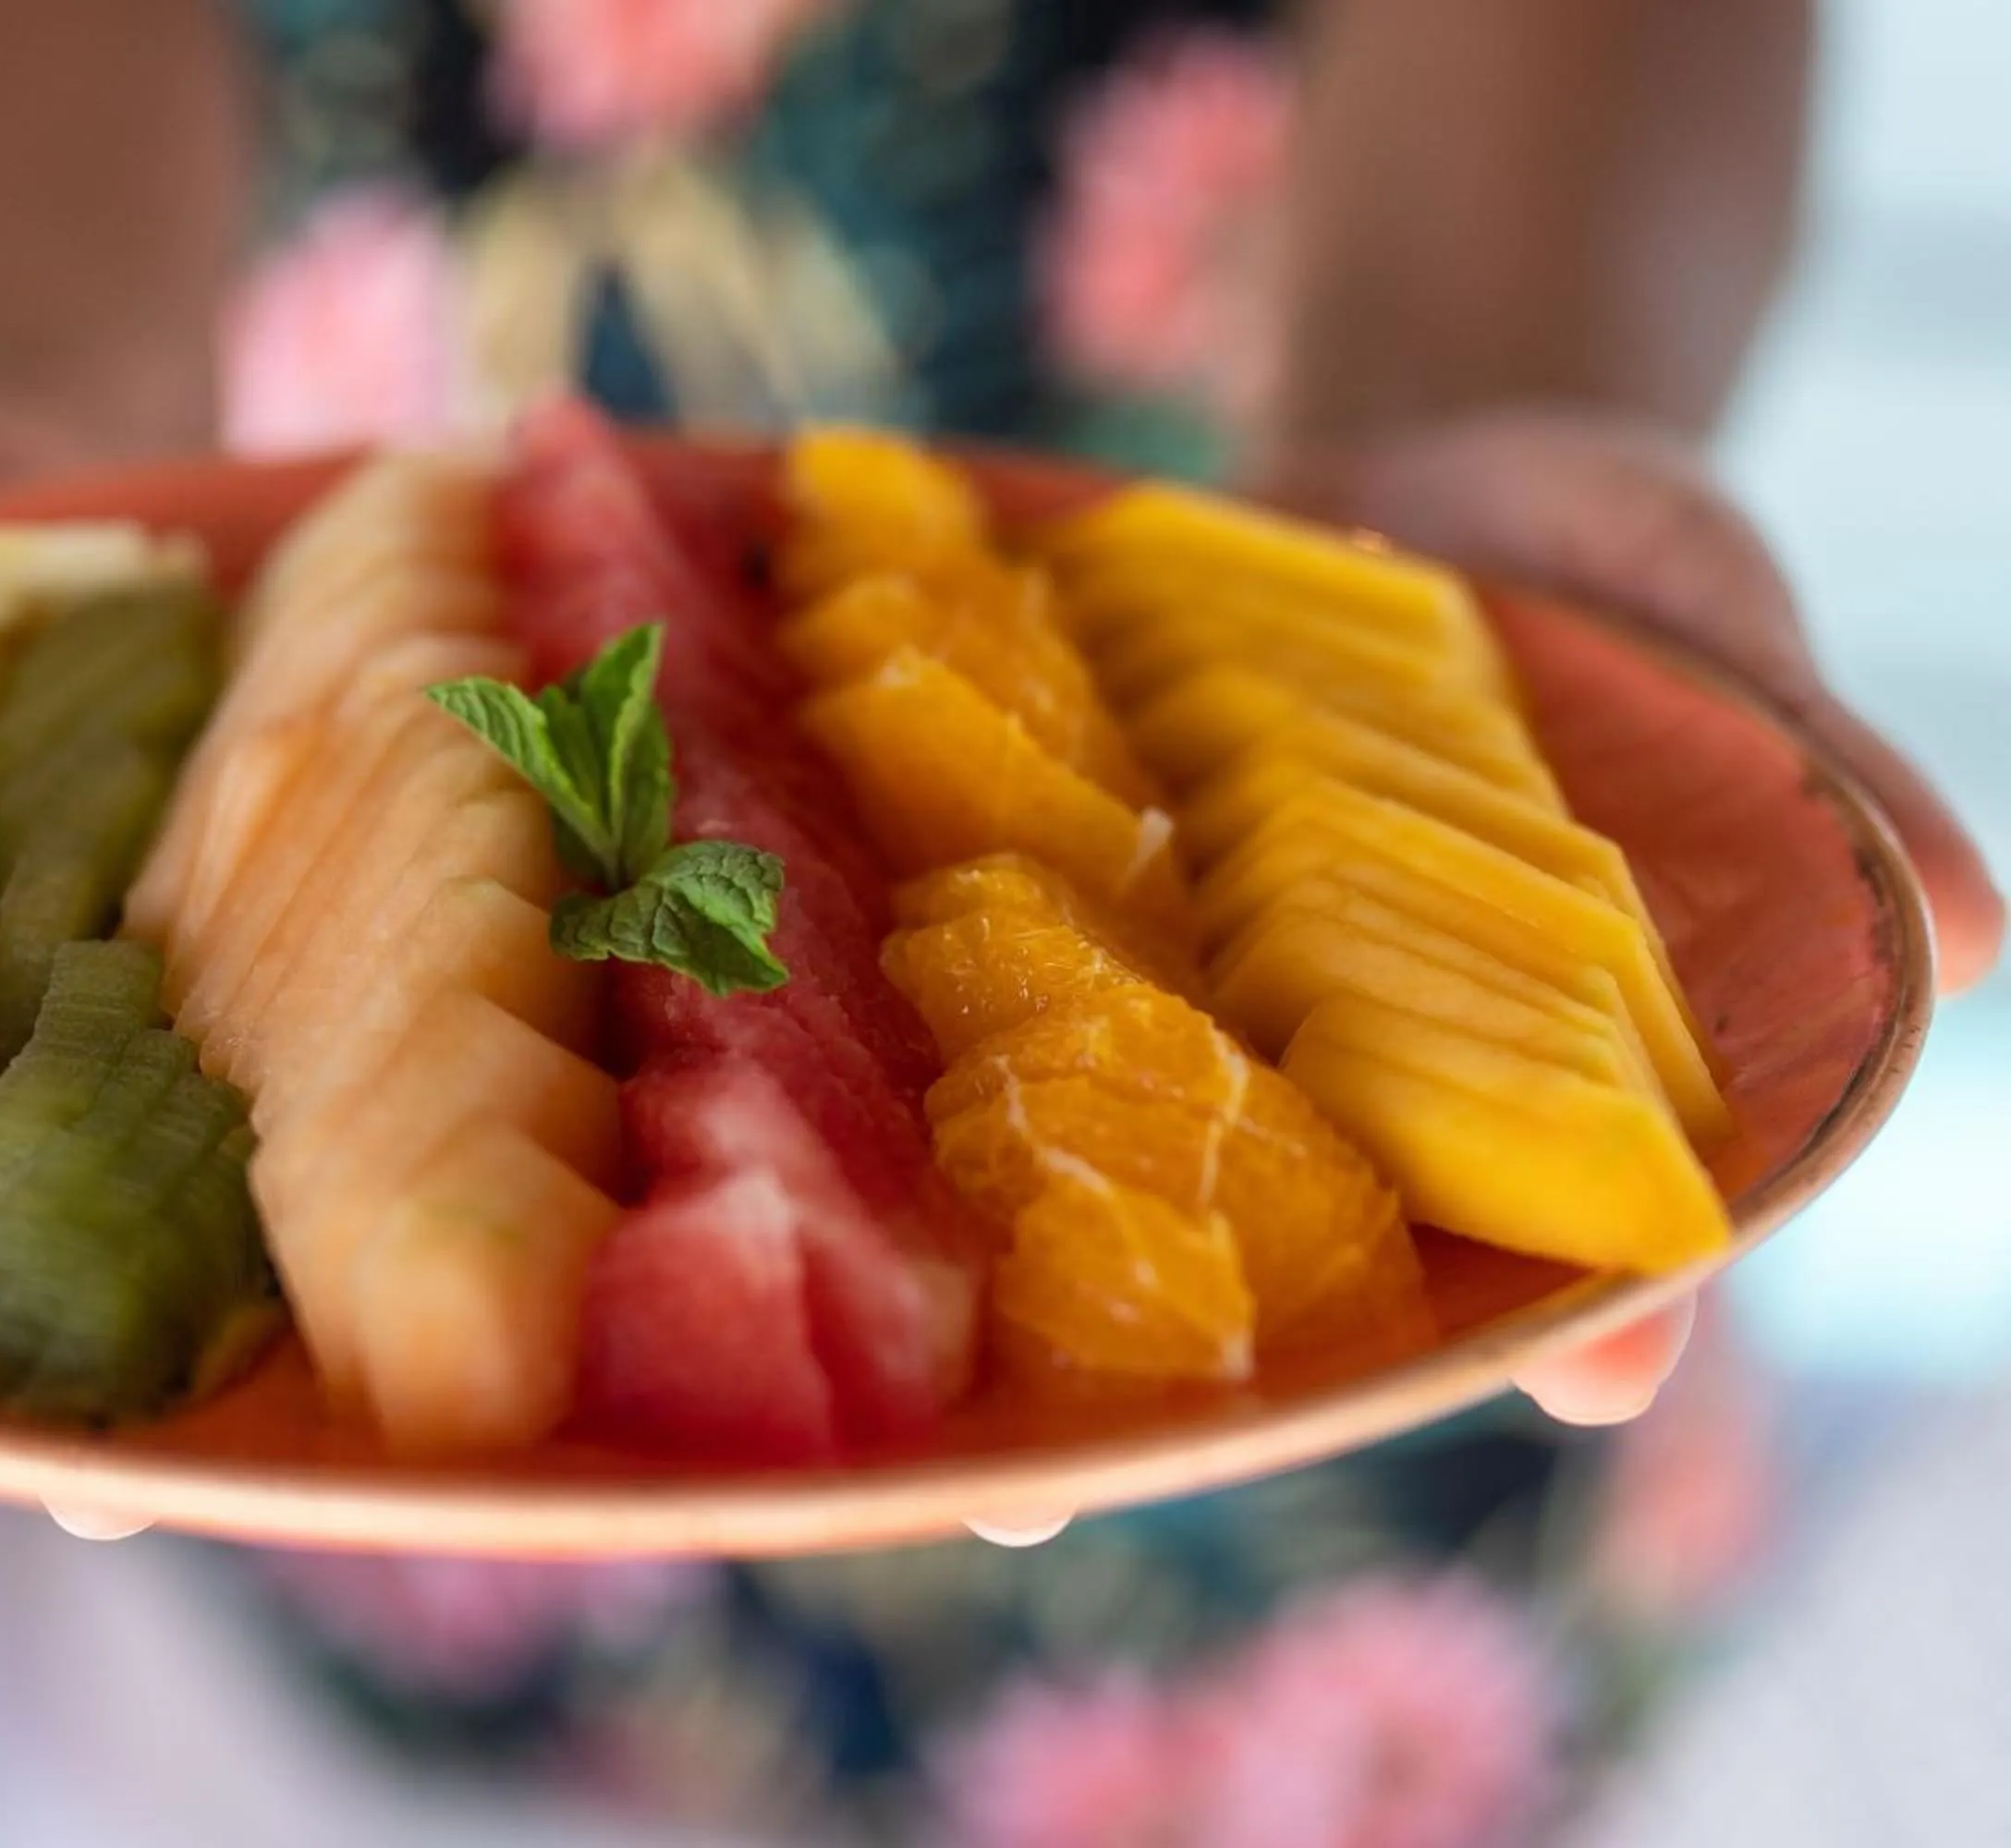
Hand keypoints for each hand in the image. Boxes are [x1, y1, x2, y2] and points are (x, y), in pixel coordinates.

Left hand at [968, 410, 2000, 1548]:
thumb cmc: (1609, 577)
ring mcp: (1184, 1001)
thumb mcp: (1721, 627)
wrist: (1414, 464)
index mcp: (1531, 1061)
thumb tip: (1980, 932)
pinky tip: (802, 1109)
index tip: (1580, 1379)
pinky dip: (901, 1046)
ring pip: (1107, 1171)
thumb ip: (1818, 776)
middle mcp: (1343, 1073)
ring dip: (1019, 1273)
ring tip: (934, 1399)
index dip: (1598, 1309)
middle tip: (1083, 1493)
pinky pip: (974, 991)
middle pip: (1302, 1262)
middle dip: (1215, 1371)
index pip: (1588, 1222)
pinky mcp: (1057, 906)